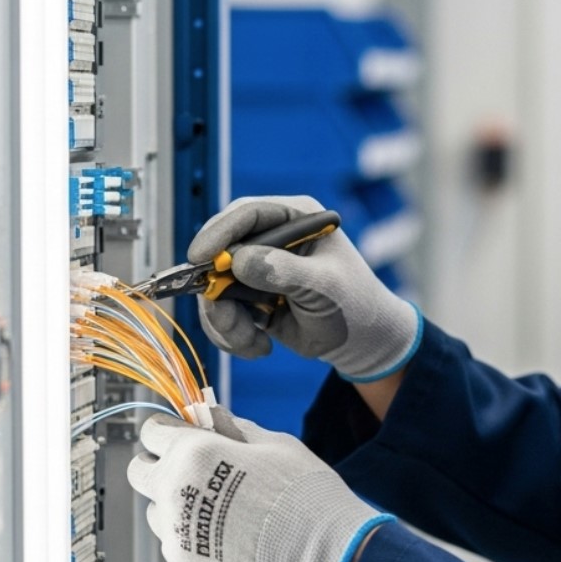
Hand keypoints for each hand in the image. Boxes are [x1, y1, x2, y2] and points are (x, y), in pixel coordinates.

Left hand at [126, 408, 391, 561]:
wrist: (323, 553)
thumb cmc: (303, 492)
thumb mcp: (275, 444)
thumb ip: (234, 428)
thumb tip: (212, 417)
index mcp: (193, 454)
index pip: (152, 430)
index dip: (169, 427)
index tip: (183, 431)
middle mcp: (174, 494)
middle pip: (139, 472)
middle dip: (159, 464)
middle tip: (194, 467)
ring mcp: (177, 538)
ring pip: (158, 514)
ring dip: (177, 506)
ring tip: (222, 510)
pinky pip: (178, 551)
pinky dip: (196, 545)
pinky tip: (232, 542)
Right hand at [188, 195, 421, 380]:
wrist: (362, 341)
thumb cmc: (355, 304)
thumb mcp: (325, 286)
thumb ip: (285, 271)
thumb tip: (239, 261)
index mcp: (296, 218)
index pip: (248, 214)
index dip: (218, 232)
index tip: (199, 257)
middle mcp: (272, 238)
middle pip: (220, 250)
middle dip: (217, 289)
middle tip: (225, 318)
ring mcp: (258, 269)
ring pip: (215, 287)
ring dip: (225, 320)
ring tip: (254, 342)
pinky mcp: (250, 298)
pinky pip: (221, 312)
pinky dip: (232, 335)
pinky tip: (260, 347)